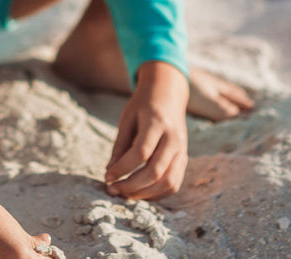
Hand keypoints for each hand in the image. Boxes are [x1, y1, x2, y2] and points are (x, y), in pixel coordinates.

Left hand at [105, 61, 188, 199]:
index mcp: (158, 123)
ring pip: (167, 182)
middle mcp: (174, 138)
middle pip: (155, 171)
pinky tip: (139, 192)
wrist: (168, 96)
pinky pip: (173, 184)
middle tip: (112, 189)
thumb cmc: (143, 106)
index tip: (107, 177)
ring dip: (144, 194)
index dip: (122, 168)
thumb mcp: (127, 119)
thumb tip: (110, 173)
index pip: (141, 152)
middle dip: (131, 186)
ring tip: (124, 193)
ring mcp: (182, 150)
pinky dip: (156, 194)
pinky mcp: (184, 159)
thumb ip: (120, 146)